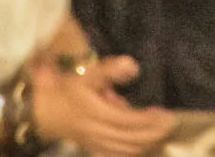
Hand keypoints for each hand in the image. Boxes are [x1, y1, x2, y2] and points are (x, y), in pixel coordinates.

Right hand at [29, 53, 176, 156]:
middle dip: (154, 134)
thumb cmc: (67, 89)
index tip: (168, 116)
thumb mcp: (87, 73)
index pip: (130, 122)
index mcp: (97, 114)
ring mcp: (95, 143)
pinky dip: (131, 153)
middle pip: (131, 139)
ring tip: (160, 133)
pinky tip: (140, 148)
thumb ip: (110, 70)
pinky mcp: (92, 148)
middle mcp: (98, 132)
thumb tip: (133, 66)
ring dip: (146, 144)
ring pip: (125, 149)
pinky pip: (114, 156)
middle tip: (171, 124)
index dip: (150, 121)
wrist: (43, 109)